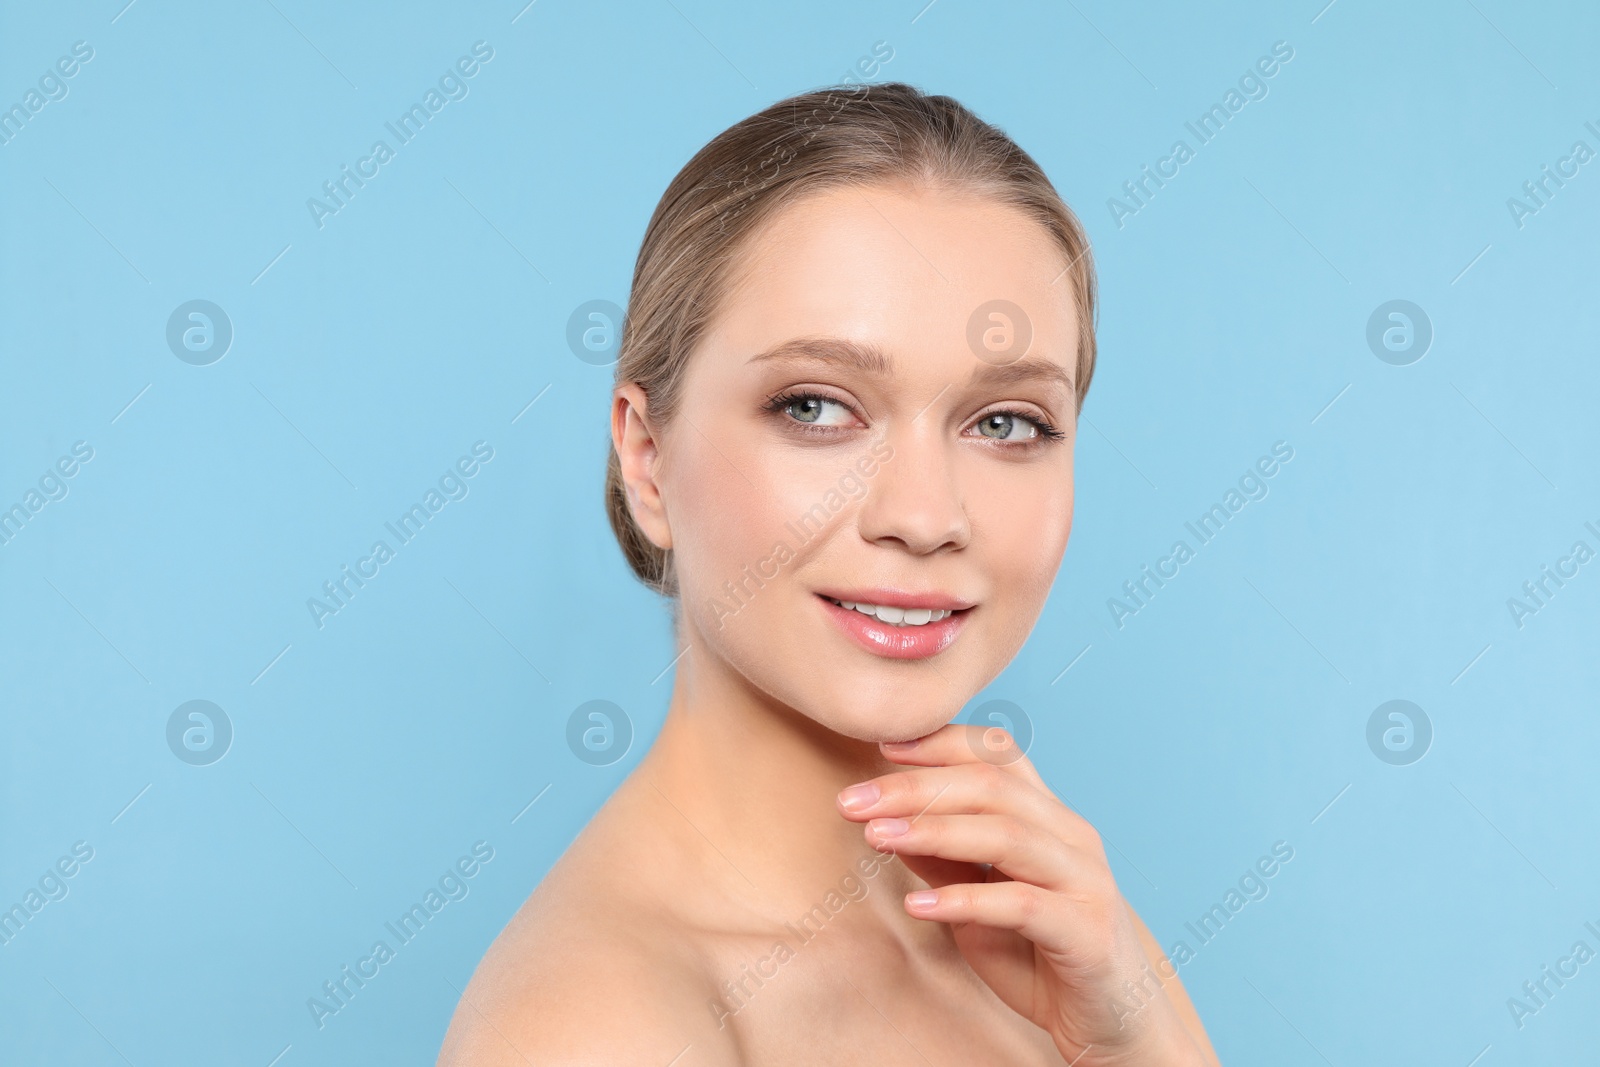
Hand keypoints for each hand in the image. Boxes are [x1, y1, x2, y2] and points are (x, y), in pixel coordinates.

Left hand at [836, 724, 1209, 1066]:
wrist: (1110, 1024)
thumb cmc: (1039, 955)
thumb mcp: (978, 900)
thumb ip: (943, 858)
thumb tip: (886, 818)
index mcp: (1049, 816)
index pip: (998, 753)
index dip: (939, 742)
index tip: (879, 745)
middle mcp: (1071, 836)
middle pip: (991, 786)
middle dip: (914, 787)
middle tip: (852, 800)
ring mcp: (1084, 880)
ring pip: (1006, 834)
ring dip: (933, 830)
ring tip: (876, 837)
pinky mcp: (1086, 931)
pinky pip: (1021, 904)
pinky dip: (965, 900)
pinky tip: (917, 905)